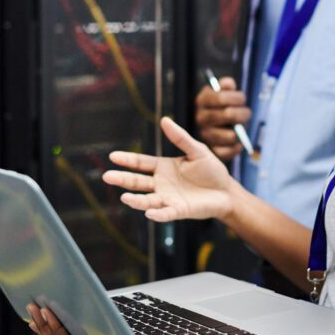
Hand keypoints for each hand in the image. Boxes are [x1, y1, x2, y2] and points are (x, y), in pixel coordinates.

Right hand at [104, 116, 234, 222]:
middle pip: (138, 182)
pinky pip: (166, 213)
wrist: (227, 191)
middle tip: (107, 176)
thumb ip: (181, 138)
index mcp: (164, 167)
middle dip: (123, 179)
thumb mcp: (197, 150)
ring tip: (125, 197)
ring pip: (148, 200)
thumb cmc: (212, 170)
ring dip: (136, 200)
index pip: (141, 163)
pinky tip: (149, 213)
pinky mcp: (179, 211)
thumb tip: (164, 120)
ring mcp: (169, 198)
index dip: (127, 160)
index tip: (113, 156)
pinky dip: (158, 214)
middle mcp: (162, 184)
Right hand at [195, 76, 251, 160]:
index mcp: (203, 100)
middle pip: (227, 115)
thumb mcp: (225, 91)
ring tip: (242, 128)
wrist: (221, 124)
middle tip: (246, 114)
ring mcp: (205, 134)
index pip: (221, 97)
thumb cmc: (225, 105)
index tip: (242, 99)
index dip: (236, 98)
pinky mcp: (212, 150)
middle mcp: (200, 117)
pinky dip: (236, 147)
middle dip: (241, 114)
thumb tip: (227, 83)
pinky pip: (226, 152)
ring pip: (229, 135)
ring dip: (240, 131)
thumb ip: (227, 85)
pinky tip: (240, 142)